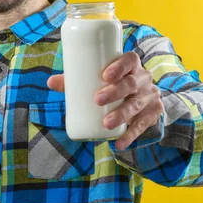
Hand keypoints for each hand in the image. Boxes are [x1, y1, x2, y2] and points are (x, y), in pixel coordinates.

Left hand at [47, 52, 163, 149]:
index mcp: (131, 66)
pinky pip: (142, 125)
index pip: (130, 60)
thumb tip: (50, 82)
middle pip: (132, 83)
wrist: (144, 98)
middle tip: (98, 100)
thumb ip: (76, 80)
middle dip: (115, 92)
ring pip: (137, 105)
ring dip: (122, 115)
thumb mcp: (99, 79)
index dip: (120, 66)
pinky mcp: (153, 113)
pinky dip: (130, 135)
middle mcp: (143, 79)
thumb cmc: (114, 84)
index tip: (105, 75)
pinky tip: (119, 143)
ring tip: (107, 124)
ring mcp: (150, 96)